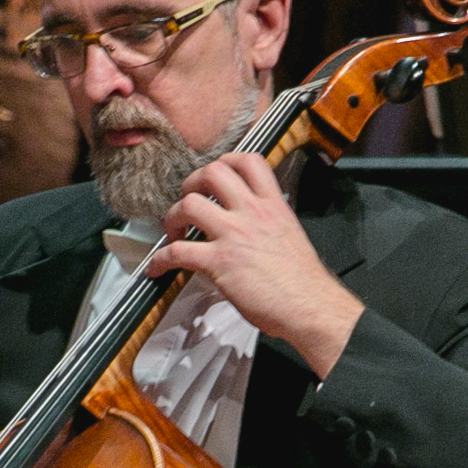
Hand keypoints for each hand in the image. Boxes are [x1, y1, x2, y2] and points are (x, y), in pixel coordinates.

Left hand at [150, 151, 364, 378]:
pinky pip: (177, 251)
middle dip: (192, 182)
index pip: (249, 161)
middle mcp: (252, 212)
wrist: (310, 306)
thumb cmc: (303, 281)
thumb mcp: (290, 235)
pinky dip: (160, 260)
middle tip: (188, 200)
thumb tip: (251, 228)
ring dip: (172, 217)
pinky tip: (157, 268)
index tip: (214, 177)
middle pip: (213, 172)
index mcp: (273, 205)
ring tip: (173, 233)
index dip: (226, 162)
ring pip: (189, 203)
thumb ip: (268, 223)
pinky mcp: (219, 261)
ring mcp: (234, 234)